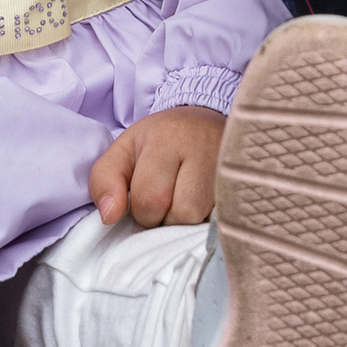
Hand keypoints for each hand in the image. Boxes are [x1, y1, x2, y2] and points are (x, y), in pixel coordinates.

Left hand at [88, 104, 224, 229]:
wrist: (206, 124)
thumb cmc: (161, 141)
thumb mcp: (125, 150)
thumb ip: (104, 180)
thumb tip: (110, 217)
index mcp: (169, 138)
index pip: (149, 198)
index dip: (140, 207)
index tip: (144, 191)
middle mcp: (204, 152)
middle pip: (178, 215)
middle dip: (162, 217)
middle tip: (164, 198)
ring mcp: (230, 172)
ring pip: (199, 222)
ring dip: (183, 222)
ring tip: (182, 200)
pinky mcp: (242, 188)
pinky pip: (219, 223)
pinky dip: (204, 223)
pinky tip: (201, 206)